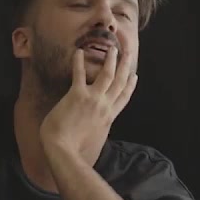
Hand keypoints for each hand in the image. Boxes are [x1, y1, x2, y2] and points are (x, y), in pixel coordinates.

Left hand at [40, 45, 138, 160]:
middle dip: (125, 66)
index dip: (130, 85)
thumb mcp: (96, 141)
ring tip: (112, 48)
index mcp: (109, 117)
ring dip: (111, 60)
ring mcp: (93, 99)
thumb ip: (99, 131)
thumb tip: (98, 130)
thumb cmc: (77, 151)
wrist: (64, 151)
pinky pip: (79, 74)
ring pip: (107, 75)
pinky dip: (78, 62)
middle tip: (128, 53)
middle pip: (120, 82)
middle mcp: (105, 106)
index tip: (134, 75)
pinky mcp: (77, 95)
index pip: (123, 98)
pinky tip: (78, 51)